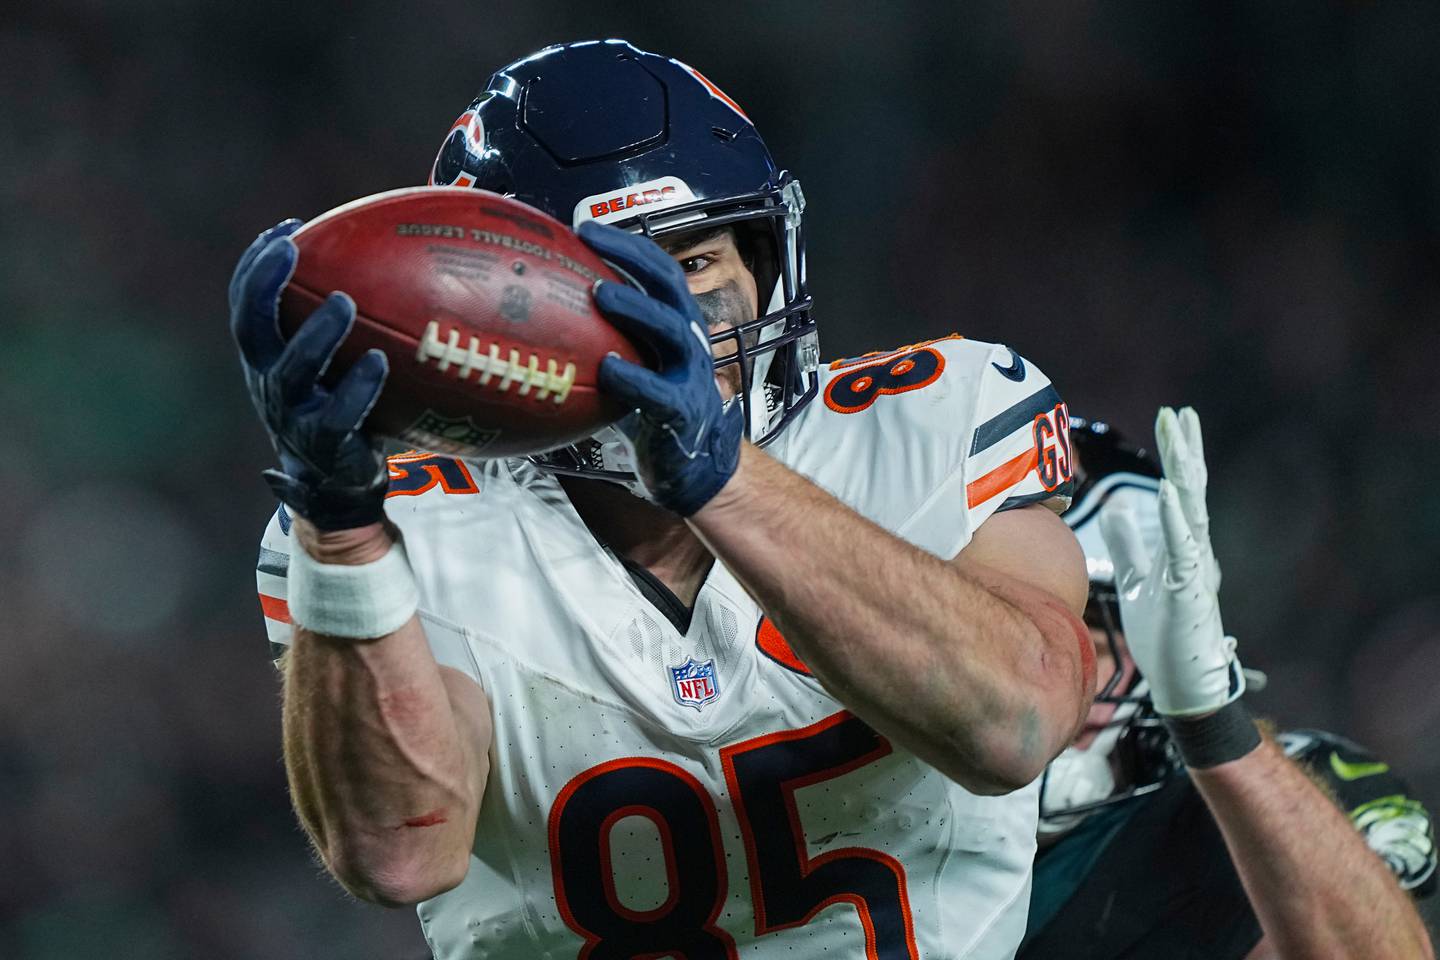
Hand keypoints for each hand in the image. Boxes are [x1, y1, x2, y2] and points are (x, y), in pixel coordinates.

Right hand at [229, 220, 390, 529]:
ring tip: (344, 302)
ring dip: (316, 334)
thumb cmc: (341, 410)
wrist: (339, 486)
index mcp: (266, 361)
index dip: (256, 265)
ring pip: (291, 371)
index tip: (288, 228)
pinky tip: (380, 362)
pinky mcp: (326, 445)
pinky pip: (340, 414)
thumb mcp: (332, 365)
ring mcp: (294, 416)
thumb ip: (345, 325)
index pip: (245, 304)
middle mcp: (269, 384)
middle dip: (264, 284)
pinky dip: (358, 387)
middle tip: (292, 249)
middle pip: (251, 328)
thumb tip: (396, 262)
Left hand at [577, 221, 742, 515]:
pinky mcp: (682, 411)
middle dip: (630, 256)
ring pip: (668, 330)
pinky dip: (633, 377)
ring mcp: (690, 374)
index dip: (626, 245)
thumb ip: (609, 341)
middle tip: (589, 239)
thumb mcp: (638, 366)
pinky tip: (606, 368)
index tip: (585, 228)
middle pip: (667, 285)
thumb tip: (548, 319)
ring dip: (635, 307)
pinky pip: (658, 390)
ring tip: (599, 292)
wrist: (696, 466)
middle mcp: (689, 341)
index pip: (658, 270)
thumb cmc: (655, 410)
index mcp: (677, 324)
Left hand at [1099, 406, 1244, 716]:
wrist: (1183, 682)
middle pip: (1191, 491)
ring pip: (1192, 512)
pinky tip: (1169, 491)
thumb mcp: (1136, 582)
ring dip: (1184, 473)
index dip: (1175, 455)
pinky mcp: (1189, 592)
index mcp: (1181, 547)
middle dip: (1183, 451)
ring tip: (1178, 437)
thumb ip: (1129, 546)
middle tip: (1178, 413)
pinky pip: (1183, 550)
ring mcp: (1195, 570)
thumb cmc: (1164, 634)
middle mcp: (1193, 552)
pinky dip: (1176, 520)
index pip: (1180, 490)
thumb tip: (1117, 509)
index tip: (1171, 419)